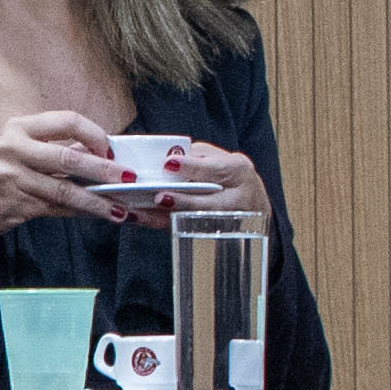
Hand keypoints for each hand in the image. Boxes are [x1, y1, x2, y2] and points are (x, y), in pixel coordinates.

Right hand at [0, 111, 129, 226]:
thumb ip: (49, 149)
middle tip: (128, 176)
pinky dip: (82, 213)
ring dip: (99, 201)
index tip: (111, 148)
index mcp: (17, 128)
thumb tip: (94, 152)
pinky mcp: (16, 205)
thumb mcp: (11, 150)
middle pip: (70, 156)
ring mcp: (13, 178)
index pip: (67, 120)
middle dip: (105, 169)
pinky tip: (100, 216)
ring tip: (122, 208)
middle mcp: (14, 149)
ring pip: (67, 189)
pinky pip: (58, 209)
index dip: (94, 134)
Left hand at [146, 134, 270, 220]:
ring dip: (164, 217)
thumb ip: (197, 157)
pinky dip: (159, 224)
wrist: (251, 203)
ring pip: (192, 221)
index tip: (169, 164)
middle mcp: (236, 199)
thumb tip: (166, 159)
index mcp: (238, 171)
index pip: (215, 170)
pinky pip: (181, 229)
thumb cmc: (228, 174)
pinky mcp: (208, 232)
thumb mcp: (220, 158)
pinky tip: (138, 218)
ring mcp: (224, 220)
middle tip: (159, 197)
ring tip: (138, 212)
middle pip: (208, 203)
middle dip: (183, 201)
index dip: (192, 167)